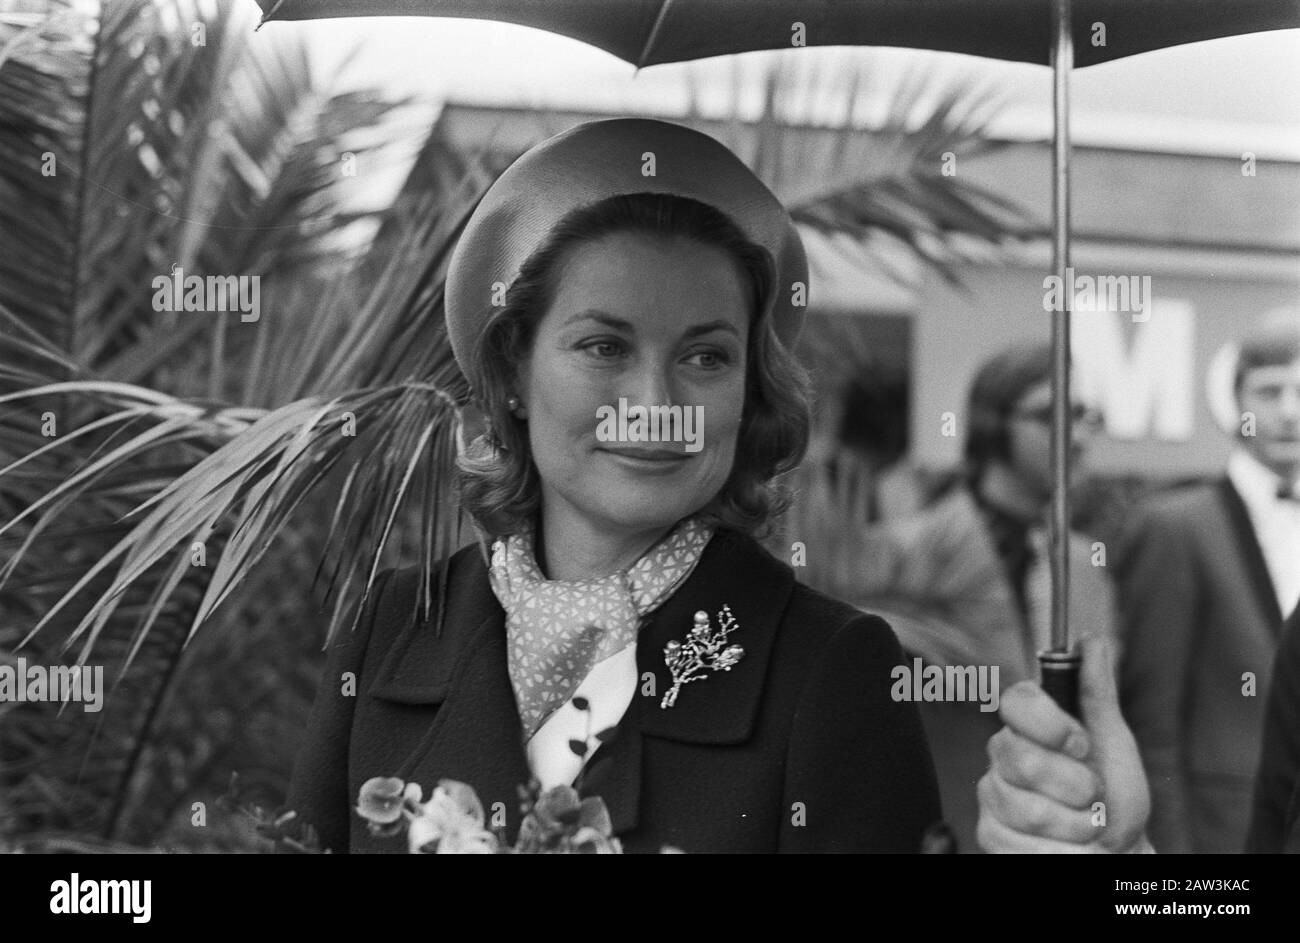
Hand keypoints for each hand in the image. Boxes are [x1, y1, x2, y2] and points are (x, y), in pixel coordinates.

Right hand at [976, 634, 1152, 852]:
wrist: (1116, 851)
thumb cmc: (1115, 798)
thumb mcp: (1114, 742)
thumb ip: (1097, 692)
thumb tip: (1091, 639)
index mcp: (1031, 725)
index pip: (1015, 702)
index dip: (1048, 723)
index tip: (1081, 744)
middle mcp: (1003, 756)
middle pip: (1021, 761)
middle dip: (1074, 786)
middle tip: (1094, 795)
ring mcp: (994, 795)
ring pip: (1024, 808)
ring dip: (1073, 826)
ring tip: (1087, 826)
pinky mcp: (990, 834)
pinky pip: (1017, 843)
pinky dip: (1059, 852)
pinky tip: (1066, 846)